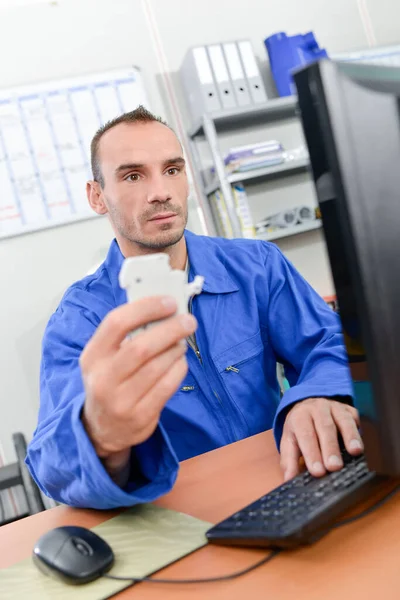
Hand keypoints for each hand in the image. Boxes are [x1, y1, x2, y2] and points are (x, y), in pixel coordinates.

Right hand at [80, 296, 196, 479]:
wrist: (102, 428)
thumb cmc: (110, 380)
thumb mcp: (105, 357)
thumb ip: (127, 334)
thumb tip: (163, 307)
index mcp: (92, 356)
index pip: (116, 323)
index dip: (146, 309)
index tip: (169, 302)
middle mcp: (103, 378)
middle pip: (141, 347)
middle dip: (170, 330)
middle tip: (188, 321)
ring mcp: (120, 400)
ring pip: (157, 367)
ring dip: (176, 350)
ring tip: (182, 342)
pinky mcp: (140, 417)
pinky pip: (167, 387)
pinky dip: (178, 369)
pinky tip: (180, 362)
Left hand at [280, 397, 362, 480]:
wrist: (309, 404)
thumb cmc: (300, 427)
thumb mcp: (289, 440)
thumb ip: (289, 460)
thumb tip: (288, 479)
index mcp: (300, 417)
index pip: (305, 435)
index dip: (312, 453)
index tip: (318, 471)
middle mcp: (317, 409)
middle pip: (325, 427)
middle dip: (330, 447)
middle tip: (334, 466)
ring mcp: (335, 407)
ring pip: (343, 420)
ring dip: (350, 436)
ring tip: (355, 452)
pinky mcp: (349, 410)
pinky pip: (356, 418)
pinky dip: (360, 430)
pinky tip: (362, 443)